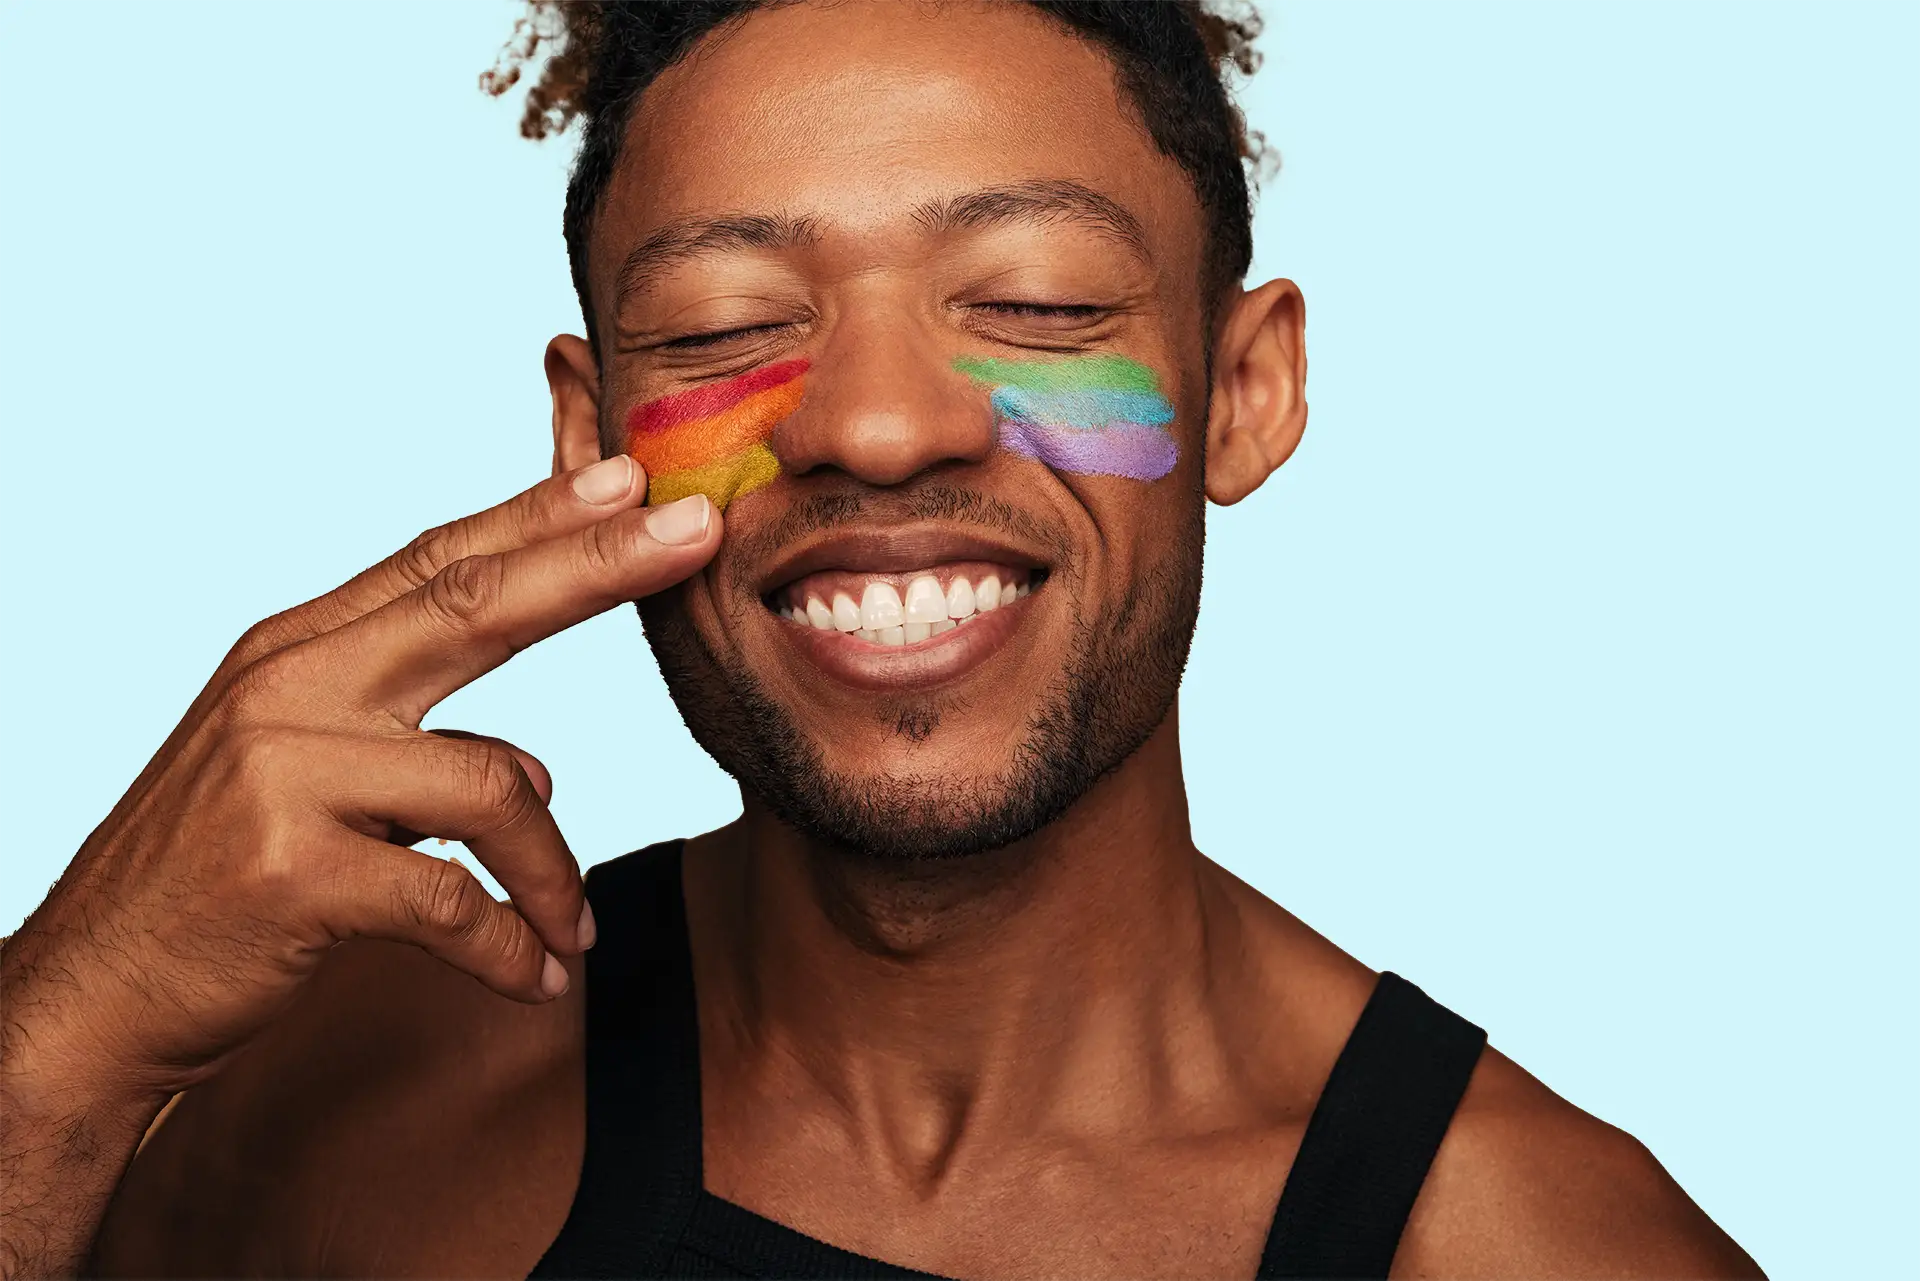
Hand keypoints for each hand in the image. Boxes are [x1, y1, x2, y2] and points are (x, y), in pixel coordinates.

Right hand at [0, 456, 716, 1275]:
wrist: (89, 997)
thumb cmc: (211, 885)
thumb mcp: (298, 783)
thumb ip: (412, 751)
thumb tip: (537, 764)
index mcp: (294, 653)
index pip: (437, 563)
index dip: (540, 516)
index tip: (630, 476)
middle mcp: (287, 689)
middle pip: (473, 605)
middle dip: (596, 565)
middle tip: (696, 533)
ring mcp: (283, 774)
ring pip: (496, 786)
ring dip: (557, 874)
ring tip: (575, 933)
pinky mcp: (290, 872)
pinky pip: (456, 903)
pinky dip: (511, 950)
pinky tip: (536, 980)